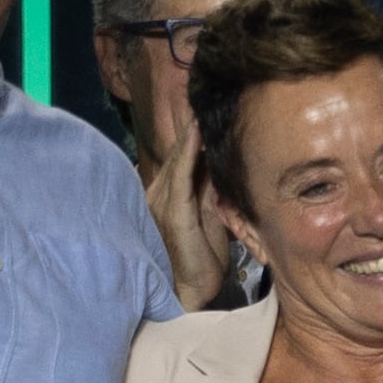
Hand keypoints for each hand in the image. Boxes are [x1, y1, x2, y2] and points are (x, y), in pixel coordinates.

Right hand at [143, 98, 234, 310]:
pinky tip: (197, 133)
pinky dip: (189, 153)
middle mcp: (159, 193)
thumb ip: (213, 193)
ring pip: (180, 158)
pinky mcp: (172, 212)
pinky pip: (182, 177)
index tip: (209, 103)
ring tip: (203, 101)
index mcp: (170, 195)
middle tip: (207, 89)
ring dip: (193, 131)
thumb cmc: (201, 261)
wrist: (188, 293)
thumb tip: (223, 166)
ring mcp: (161, 201)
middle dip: (194, 123)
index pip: (185, 156)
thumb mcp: (211, 220)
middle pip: (182, 152)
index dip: (196, 131)